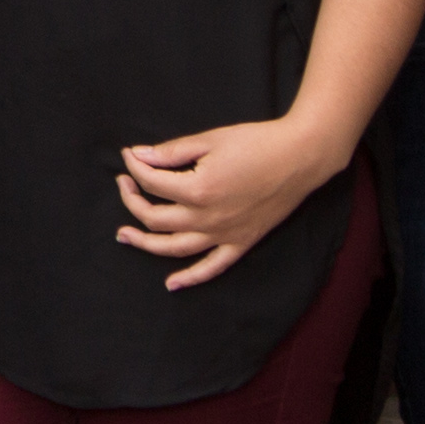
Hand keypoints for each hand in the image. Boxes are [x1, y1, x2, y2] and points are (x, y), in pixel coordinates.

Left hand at [116, 115, 341, 287]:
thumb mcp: (209, 140)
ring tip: (124, 236)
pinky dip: (191, 278)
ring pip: (175, 248)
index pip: (152, 183)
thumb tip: (138, 156)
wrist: (299, 157)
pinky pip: (213, 267)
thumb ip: (170, 152)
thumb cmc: (256, 143)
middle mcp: (207, 218)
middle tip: (124, 185)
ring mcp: (224, 234)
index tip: (129, 155)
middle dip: (132, 201)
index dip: (135, 167)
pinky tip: (172, 283)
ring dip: (146, 244)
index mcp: (197, 190)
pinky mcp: (241, 242)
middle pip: (155, 218)